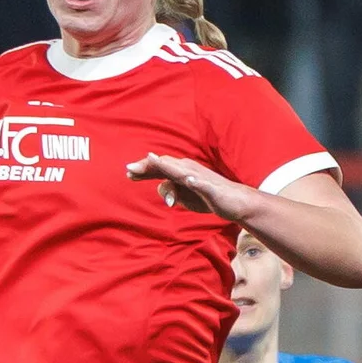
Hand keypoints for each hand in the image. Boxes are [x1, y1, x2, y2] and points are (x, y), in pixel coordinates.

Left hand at [127, 153, 249, 220]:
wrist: (234, 202)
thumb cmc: (207, 196)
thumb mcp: (183, 197)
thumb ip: (170, 191)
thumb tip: (158, 188)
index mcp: (181, 172)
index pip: (159, 168)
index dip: (144, 169)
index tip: (128, 173)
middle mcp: (189, 170)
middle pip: (166, 165)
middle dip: (149, 165)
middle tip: (129, 168)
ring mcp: (200, 178)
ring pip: (181, 171)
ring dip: (167, 166)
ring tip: (152, 161)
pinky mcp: (212, 189)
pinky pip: (202, 184)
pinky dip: (195, 182)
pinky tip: (188, 180)